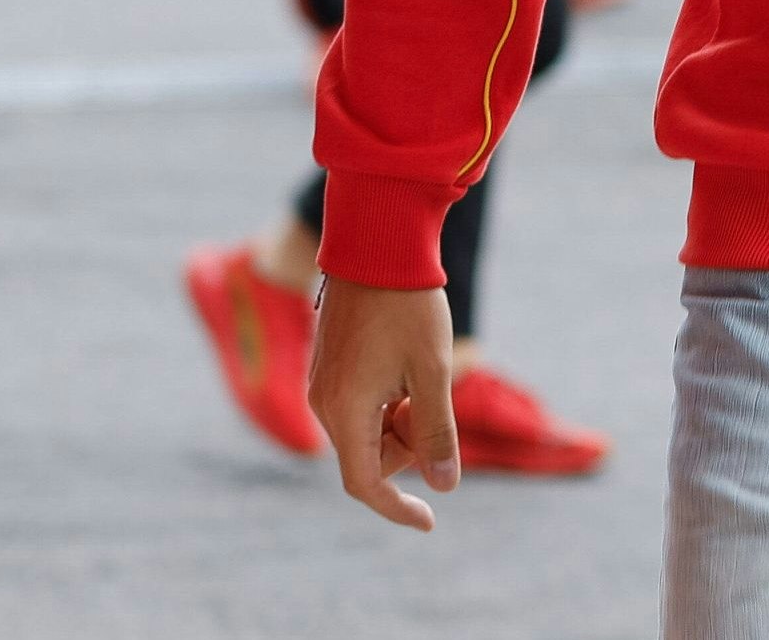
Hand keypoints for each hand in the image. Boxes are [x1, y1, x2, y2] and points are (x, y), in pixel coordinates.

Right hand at [306, 276, 458, 530]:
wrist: (378, 246)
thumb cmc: (409, 306)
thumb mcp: (433, 372)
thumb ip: (437, 432)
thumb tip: (444, 485)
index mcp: (344, 411)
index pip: (364, 484)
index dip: (397, 508)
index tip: (430, 522)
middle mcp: (324, 404)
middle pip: (371, 457)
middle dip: (409, 445)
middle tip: (434, 400)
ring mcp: (324, 387)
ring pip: (369, 432)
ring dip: (402, 421)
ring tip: (422, 374)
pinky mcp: (331, 370)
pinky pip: (363, 408)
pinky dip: (391, 403)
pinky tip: (408, 367)